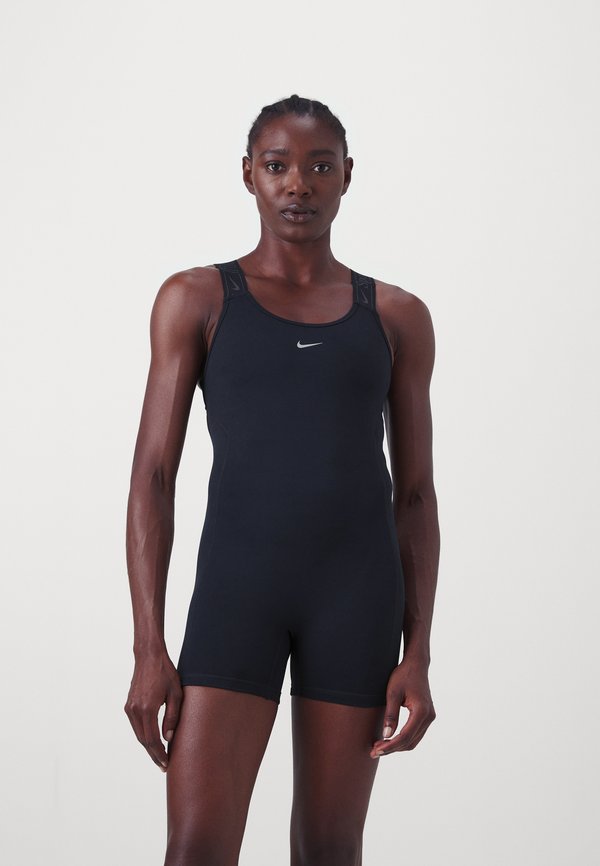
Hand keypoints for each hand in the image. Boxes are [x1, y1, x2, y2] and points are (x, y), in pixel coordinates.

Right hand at [124, 651, 182, 771]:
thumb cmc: (165, 672)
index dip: (159, 753)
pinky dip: (143, 735)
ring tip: (159, 756)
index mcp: (147, 708)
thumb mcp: (176, 694)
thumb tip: (168, 738)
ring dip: (148, 746)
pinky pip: (136, 725)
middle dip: (154, 754)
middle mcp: (135, 710)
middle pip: (143, 740)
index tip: (166, 763)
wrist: (149, 656)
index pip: (152, 739)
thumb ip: (173, 717)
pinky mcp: (128, 705)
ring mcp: (130, 708)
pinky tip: (152, 741)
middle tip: (164, 766)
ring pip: (138, 734)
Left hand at [369, 658, 435, 757]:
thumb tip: (386, 735)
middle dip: (392, 748)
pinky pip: (415, 734)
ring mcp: (430, 717)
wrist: (416, 664)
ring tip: (379, 747)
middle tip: (374, 751)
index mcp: (421, 711)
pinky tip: (389, 739)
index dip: (390, 746)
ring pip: (413, 741)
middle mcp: (429, 716)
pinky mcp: (427, 716)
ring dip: (397, 746)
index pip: (405, 736)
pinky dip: (403, 740)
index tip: (376, 750)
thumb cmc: (403, 675)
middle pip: (410, 742)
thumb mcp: (393, 693)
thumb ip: (390, 715)